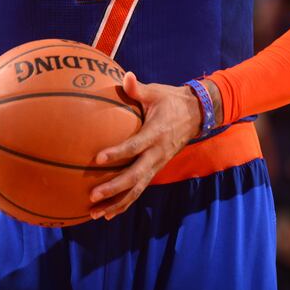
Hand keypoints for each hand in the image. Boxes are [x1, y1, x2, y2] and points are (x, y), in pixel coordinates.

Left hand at [89, 72, 204, 219]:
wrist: (196, 115)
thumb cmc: (170, 100)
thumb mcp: (156, 92)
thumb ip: (138, 88)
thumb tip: (125, 75)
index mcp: (155, 134)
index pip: (134, 146)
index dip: (117, 153)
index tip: (97, 159)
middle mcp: (157, 154)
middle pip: (135, 176)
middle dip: (114, 188)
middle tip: (93, 195)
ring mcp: (157, 164)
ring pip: (137, 189)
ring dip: (117, 202)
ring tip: (97, 213)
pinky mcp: (156, 169)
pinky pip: (139, 189)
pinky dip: (125, 202)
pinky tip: (109, 212)